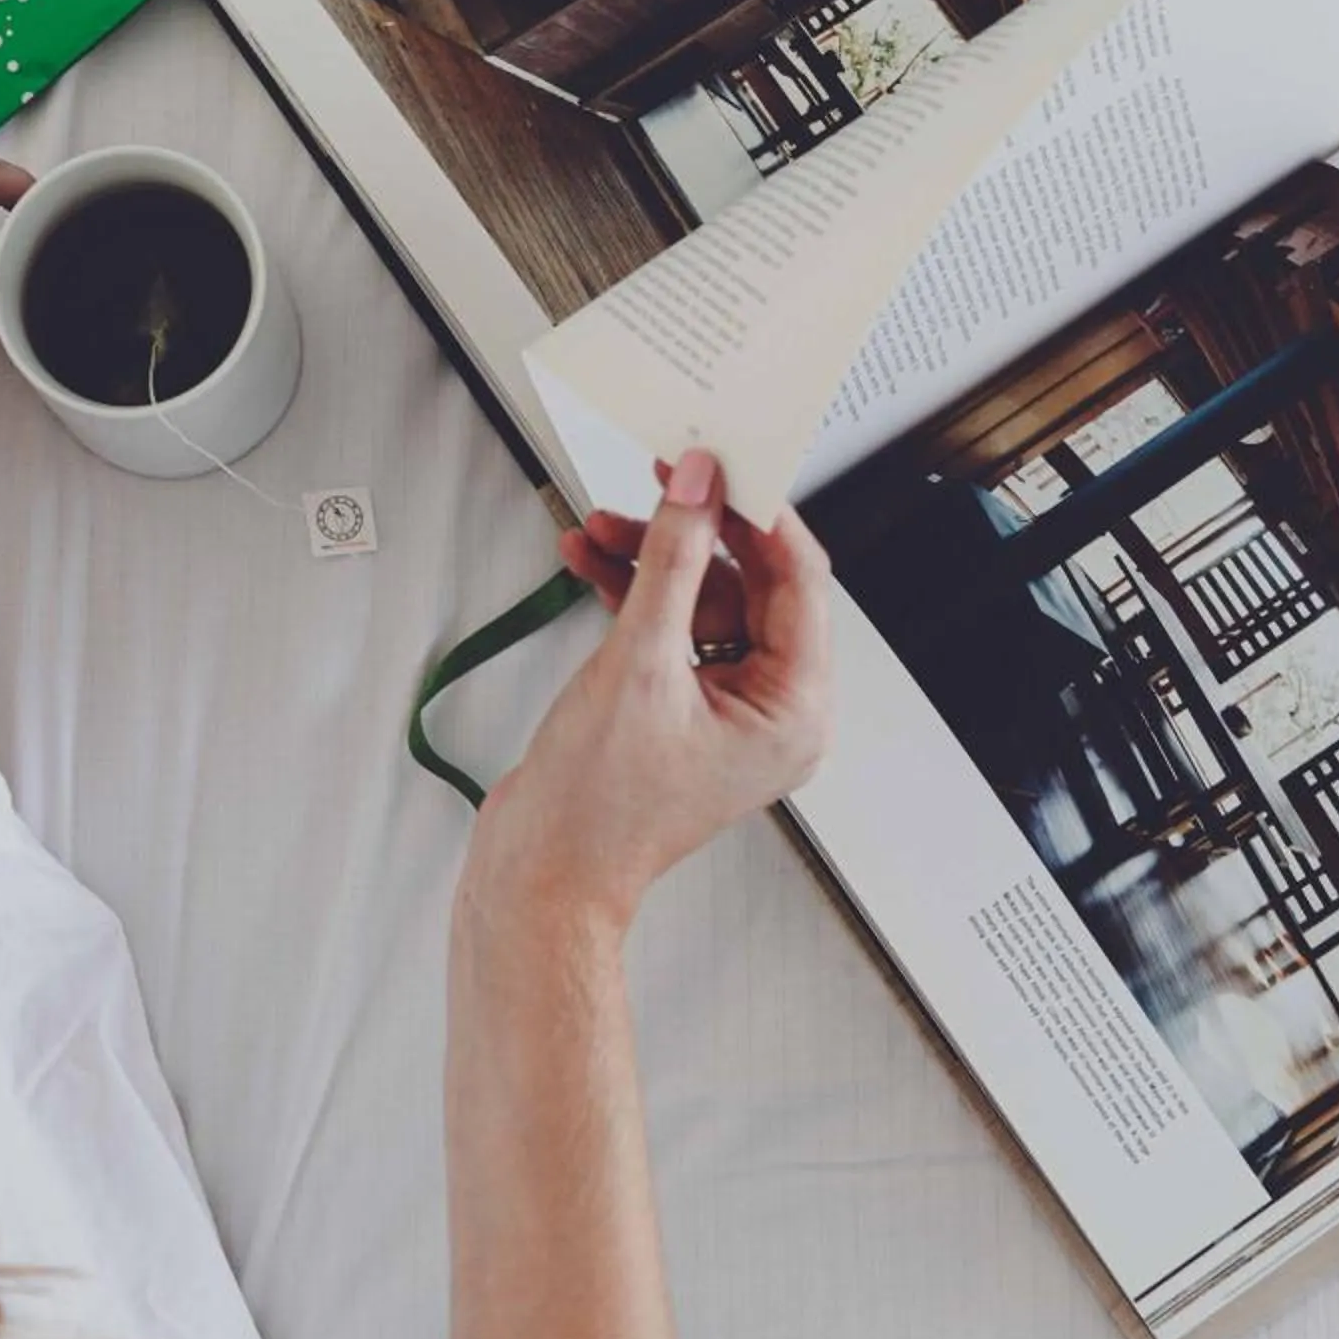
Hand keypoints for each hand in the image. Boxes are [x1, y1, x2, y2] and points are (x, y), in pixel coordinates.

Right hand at [466, 448, 832, 935]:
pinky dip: (632, 593)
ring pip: (701, 601)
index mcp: (795, 711)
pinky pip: (668, 629)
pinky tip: (591, 560)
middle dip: (694, 533)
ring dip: (651, 559)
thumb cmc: (598, 810)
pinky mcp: (676, 708)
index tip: (724, 464)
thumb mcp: (639, 662)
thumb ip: (672, 560)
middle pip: (749, 585)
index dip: (760, 515)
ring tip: (603, 527)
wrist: (539, 873)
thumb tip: (697, 490)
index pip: (799, 581)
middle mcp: (770, 710)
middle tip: (663, 478)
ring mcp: (722, 710)